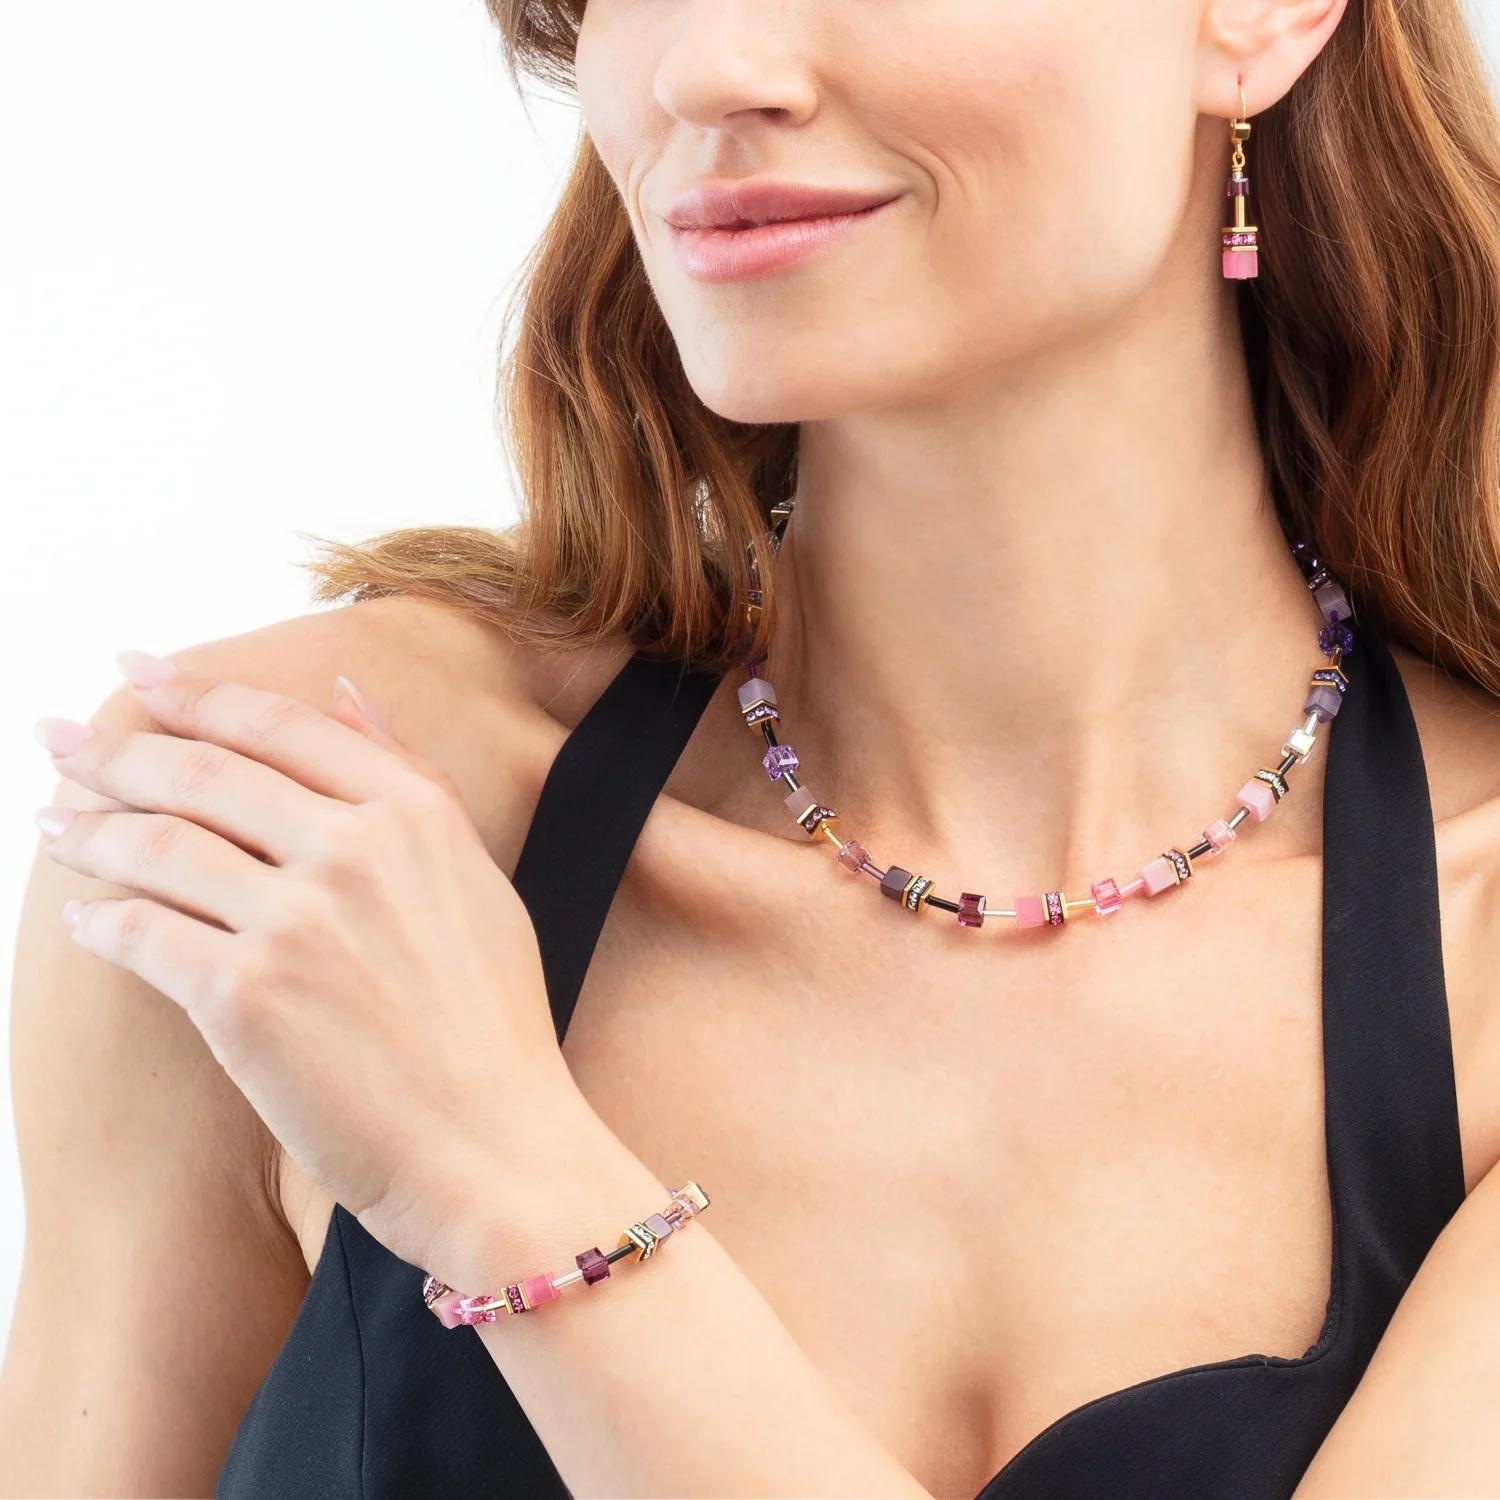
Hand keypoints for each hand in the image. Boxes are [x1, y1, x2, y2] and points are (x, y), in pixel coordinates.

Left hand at [31, 651, 581, 1276]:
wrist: (497, 1149)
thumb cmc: (492, 1027)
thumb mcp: (474, 879)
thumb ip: (413, 776)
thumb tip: (350, 687)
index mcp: (413, 813)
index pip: (279, 724)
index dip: (195, 692)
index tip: (137, 672)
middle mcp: (355, 850)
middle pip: (203, 772)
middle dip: (116, 749)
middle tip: (59, 737)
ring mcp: (299, 921)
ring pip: (158, 846)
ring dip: (90, 830)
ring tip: (55, 825)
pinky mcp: (247, 998)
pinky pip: (141, 934)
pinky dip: (99, 921)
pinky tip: (85, 919)